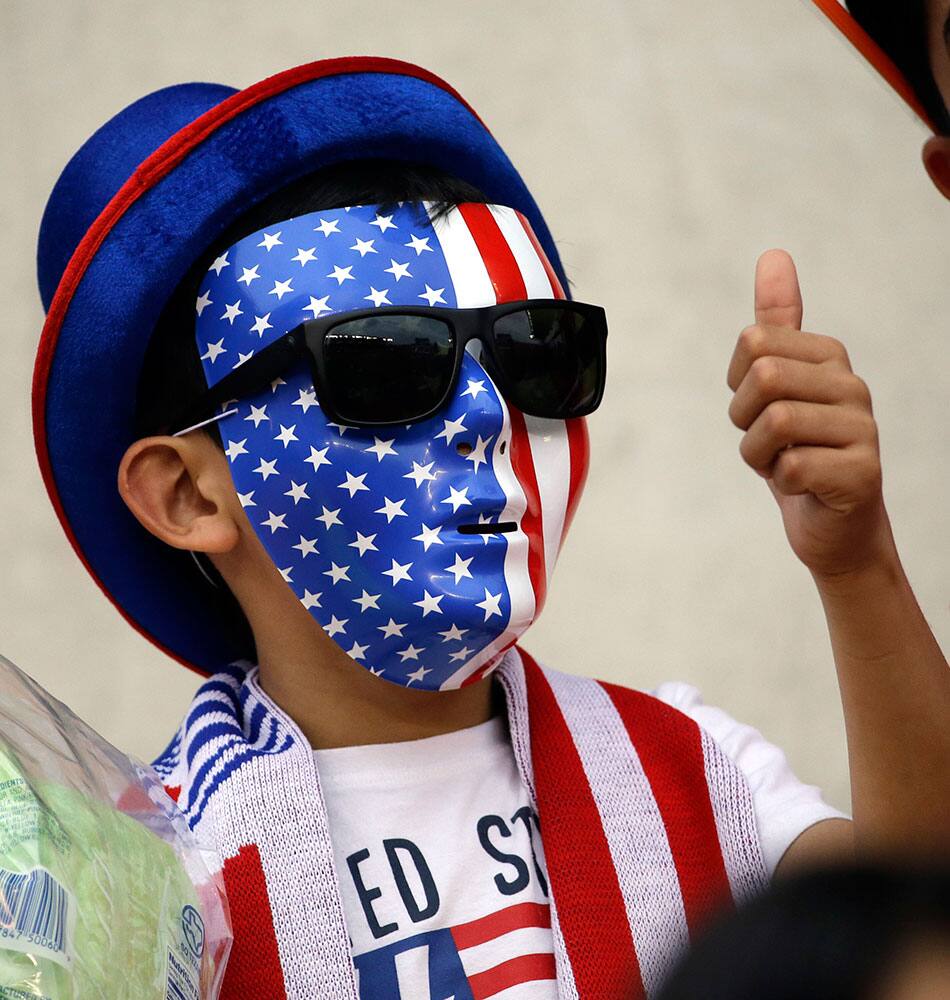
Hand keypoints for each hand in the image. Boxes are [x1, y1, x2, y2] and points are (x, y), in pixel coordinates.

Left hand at [727, 250, 895, 580]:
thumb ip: (777, 323)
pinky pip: (790, 467)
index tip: (759, 409)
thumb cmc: (798, 453)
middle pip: (764, 376)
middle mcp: (852, 384)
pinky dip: (780, 482)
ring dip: (758, 454)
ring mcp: (863, 428)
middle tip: (765, 441)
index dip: (738, 384)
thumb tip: (774, 255)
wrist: (832, 526)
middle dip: (744, 418)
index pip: (754, 340)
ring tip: (781, 463)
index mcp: (829, 356)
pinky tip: (801, 486)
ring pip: (775, 422)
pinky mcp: (862, 473)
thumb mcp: (777, 387)